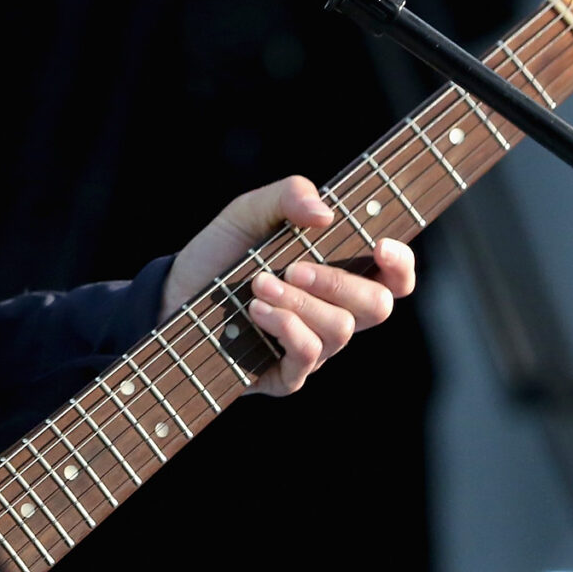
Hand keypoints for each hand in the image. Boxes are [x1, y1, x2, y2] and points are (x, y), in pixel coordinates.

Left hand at [160, 175, 412, 395]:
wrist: (171, 295)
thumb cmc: (220, 253)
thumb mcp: (249, 212)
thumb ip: (288, 196)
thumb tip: (325, 213)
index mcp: (340, 273)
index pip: (394, 278)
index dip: (401, 265)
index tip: (381, 246)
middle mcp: (334, 313)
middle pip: (377, 306)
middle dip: (339, 282)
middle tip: (294, 266)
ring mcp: (313, 347)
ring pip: (340, 331)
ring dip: (299, 302)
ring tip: (258, 284)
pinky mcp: (285, 375)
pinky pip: (307, 357)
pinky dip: (285, 327)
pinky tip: (256, 310)